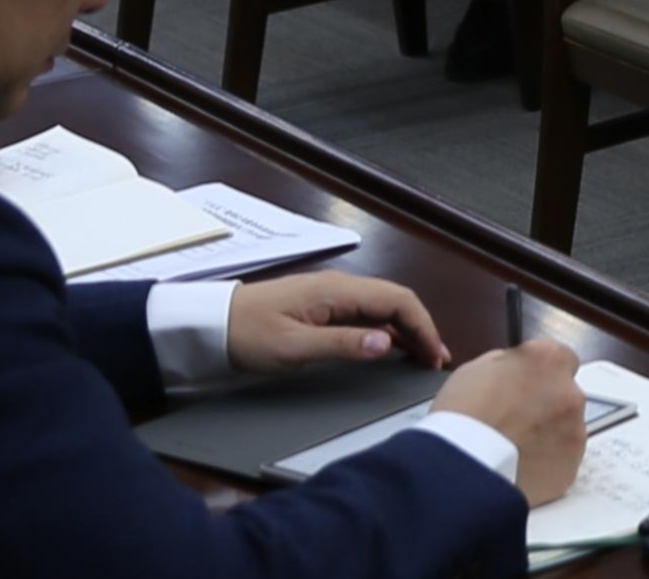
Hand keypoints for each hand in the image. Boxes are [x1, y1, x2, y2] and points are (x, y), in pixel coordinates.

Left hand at [226, 271, 450, 375]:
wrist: (212, 324)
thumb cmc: (248, 333)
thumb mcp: (295, 347)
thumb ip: (343, 344)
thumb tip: (387, 343)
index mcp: (337, 290)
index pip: (398, 300)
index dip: (423, 326)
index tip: (434, 355)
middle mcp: (340, 287)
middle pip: (396, 300)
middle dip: (422, 328)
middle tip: (435, 361)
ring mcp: (332, 295)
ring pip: (383, 307)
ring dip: (406, 329)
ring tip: (422, 358)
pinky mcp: (324, 306)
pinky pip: (367, 313)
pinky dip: (387, 329)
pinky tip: (392, 348)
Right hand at [435, 339, 590, 504]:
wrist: (464, 467)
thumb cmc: (463, 416)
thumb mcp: (476, 368)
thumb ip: (509, 363)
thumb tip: (517, 368)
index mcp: (549, 361)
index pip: (562, 358)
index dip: (542, 373)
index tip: (528, 385)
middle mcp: (571, 393)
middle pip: (566, 394)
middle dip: (547, 404)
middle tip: (516, 419)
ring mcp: (575, 432)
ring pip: (567, 428)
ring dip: (549, 433)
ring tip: (515, 446)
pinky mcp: (571, 467)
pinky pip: (563, 459)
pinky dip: (547, 461)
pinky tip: (521, 464)